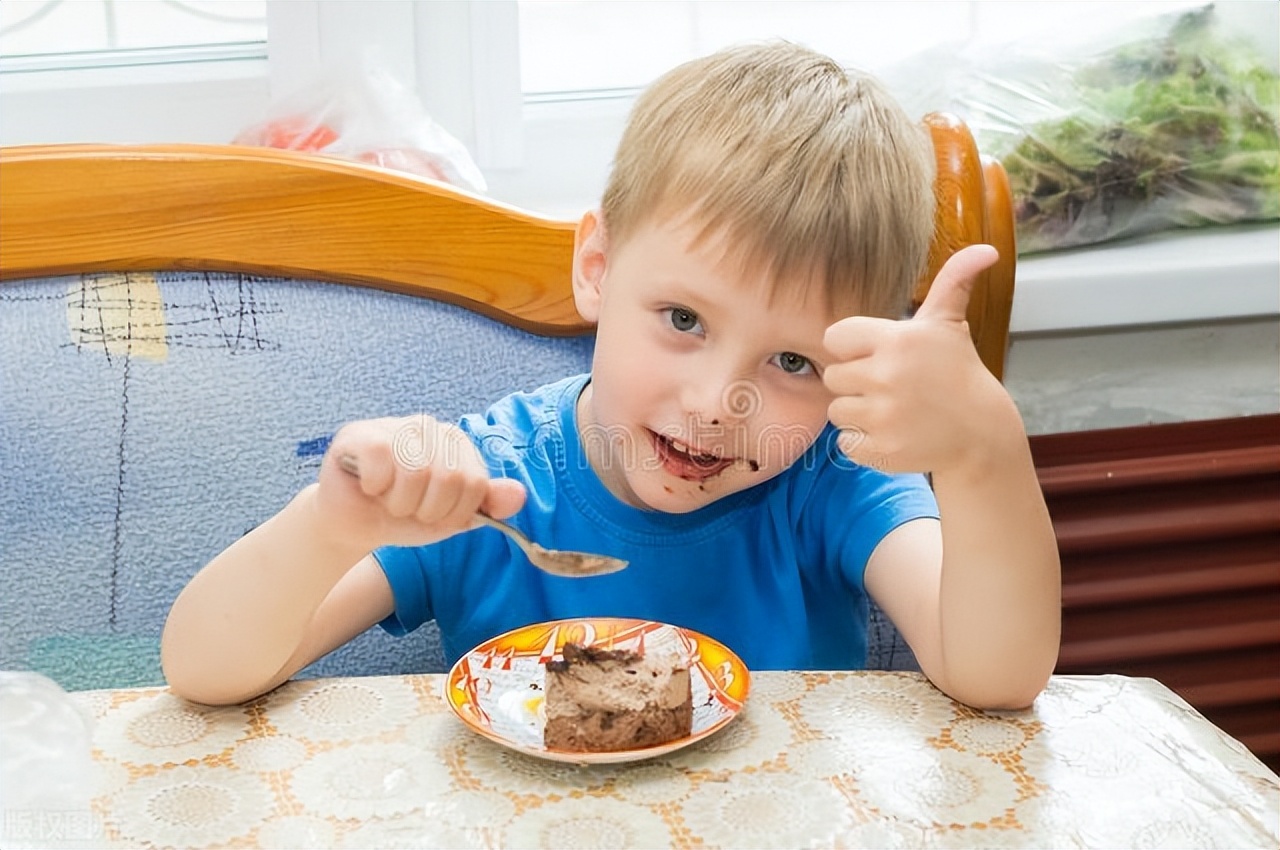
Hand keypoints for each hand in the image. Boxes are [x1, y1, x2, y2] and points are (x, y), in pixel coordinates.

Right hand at [313, 414, 525, 550]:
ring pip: (416, 472)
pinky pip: (382, 460)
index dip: (454, 513)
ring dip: (399, 503)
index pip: (476, 484)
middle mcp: (431, 428)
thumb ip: (487, 504)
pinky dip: (376, 487)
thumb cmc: (406, 516)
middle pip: (450, 478)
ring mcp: (397, 426)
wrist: (356, 526)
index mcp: (458, 445)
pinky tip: (369, 485)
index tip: (434, 515)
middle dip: (426, 510)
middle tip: (407, 508)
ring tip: (387, 498)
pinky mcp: (362, 433)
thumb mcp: (453, 517)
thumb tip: (519, 494)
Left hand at [823, 245, 1013, 474]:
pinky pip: (844, 442)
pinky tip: (893, 433)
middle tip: (891, 386)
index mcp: (896, 340)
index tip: (878, 356)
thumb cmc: (957, 372)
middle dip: (856, 382)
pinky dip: (863, 442)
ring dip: (858, 413)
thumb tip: (986, 249)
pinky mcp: (880, 449)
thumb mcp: (950, 323)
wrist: (980, 433)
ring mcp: (882, 416)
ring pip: (837, 410)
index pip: (834, 338)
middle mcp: (886, 376)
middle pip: (832, 376)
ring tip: (894, 410)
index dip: (852, 348)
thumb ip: (955, 281)